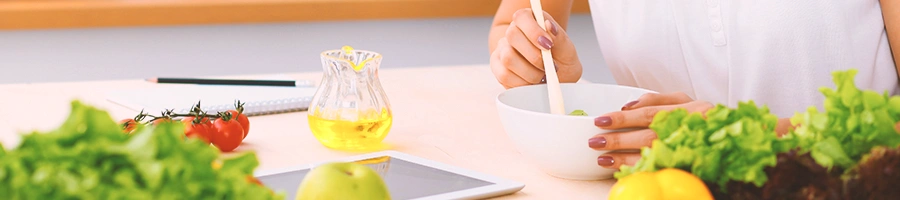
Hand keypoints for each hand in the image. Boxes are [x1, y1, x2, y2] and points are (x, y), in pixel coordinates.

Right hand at [490, 8, 581, 88]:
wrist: (555, 78)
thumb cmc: (561, 61)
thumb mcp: (567, 51)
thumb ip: (560, 38)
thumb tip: (549, 26)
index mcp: (529, 21)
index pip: (522, 17)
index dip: (534, 31)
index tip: (548, 46)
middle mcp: (512, 33)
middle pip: (512, 35)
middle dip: (534, 56)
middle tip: (549, 66)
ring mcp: (502, 50)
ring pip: (508, 58)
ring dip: (530, 72)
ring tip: (542, 76)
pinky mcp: (497, 68)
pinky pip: (505, 75)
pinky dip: (522, 83)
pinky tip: (532, 83)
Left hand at [588, 92, 713, 168]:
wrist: (728, 139)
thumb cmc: (699, 117)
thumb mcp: (683, 100)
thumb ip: (657, 99)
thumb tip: (628, 106)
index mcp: (692, 109)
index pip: (651, 113)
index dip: (623, 118)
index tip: (601, 121)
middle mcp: (693, 129)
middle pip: (650, 136)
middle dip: (619, 140)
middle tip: (596, 141)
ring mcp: (691, 150)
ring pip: (653, 155)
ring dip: (624, 158)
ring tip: (602, 158)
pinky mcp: (688, 167)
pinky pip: (658, 169)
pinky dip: (637, 168)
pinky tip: (621, 168)